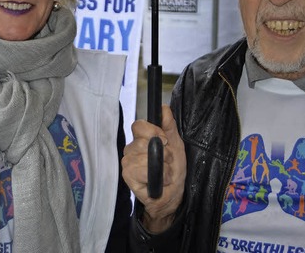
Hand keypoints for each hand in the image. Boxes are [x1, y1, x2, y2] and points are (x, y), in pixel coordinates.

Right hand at [122, 104, 185, 232]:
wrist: (172, 195)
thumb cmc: (173, 170)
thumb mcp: (176, 145)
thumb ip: (170, 126)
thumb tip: (164, 108)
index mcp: (141, 139)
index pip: (138, 125)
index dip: (153, 132)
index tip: (165, 141)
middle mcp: (131, 149)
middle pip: (142, 141)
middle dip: (162, 152)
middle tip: (168, 161)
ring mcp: (127, 162)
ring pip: (143, 156)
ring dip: (161, 166)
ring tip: (164, 173)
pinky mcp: (127, 175)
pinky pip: (140, 169)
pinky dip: (156, 176)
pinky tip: (158, 181)